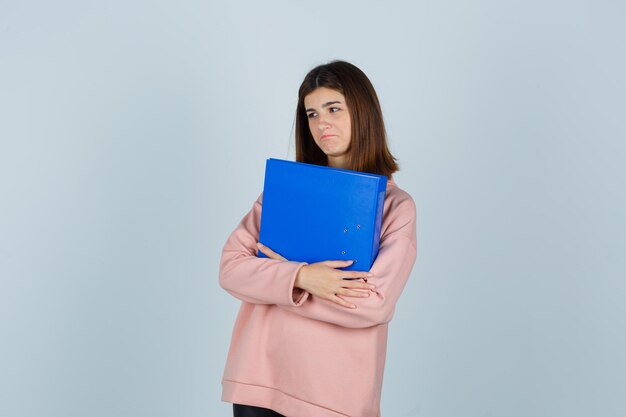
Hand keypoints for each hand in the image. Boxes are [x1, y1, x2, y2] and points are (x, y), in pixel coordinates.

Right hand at [256, 242, 374, 308]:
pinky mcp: (327, 296)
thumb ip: (340, 263)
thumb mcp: (327, 263)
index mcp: (336, 273)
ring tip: (367, 295)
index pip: (353, 274)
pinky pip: (338, 301)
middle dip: (364, 285)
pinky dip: (346, 304)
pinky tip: (353, 306)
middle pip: (353, 284)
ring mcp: (331, 290)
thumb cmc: (314, 268)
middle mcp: (335, 282)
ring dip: (358, 294)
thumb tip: (352, 262)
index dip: (363, 274)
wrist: (302, 277)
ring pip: (347, 293)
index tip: (371, 275)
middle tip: (373, 287)